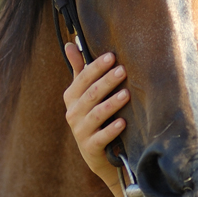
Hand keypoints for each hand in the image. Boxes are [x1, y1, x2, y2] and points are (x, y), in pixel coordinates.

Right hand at [63, 43, 130, 196]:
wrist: (99, 154)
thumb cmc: (94, 115)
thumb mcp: (85, 93)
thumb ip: (80, 69)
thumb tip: (71, 42)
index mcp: (72, 97)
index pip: (82, 78)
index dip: (96, 67)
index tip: (112, 56)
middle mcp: (73, 113)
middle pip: (90, 94)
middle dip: (106, 82)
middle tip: (123, 70)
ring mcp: (80, 132)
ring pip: (96, 115)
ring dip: (111, 104)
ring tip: (127, 94)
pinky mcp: (90, 149)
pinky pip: (101, 138)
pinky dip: (111, 130)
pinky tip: (123, 122)